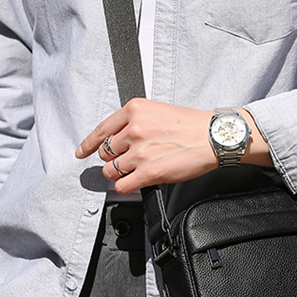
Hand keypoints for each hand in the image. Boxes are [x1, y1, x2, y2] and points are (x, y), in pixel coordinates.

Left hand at [76, 98, 216, 193]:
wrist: (213, 137)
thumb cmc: (191, 125)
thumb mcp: (157, 111)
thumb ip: (135, 121)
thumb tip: (118, 138)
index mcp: (135, 110)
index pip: (102, 130)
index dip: (88, 144)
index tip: (82, 151)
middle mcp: (135, 129)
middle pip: (106, 152)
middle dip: (114, 158)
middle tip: (128, 159)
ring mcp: (140, 151)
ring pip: (111, 170)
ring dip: (120, 173)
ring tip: (136, 170)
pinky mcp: (149, 172)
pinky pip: (122, 185)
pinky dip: (126, 186)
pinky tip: (137, 181)